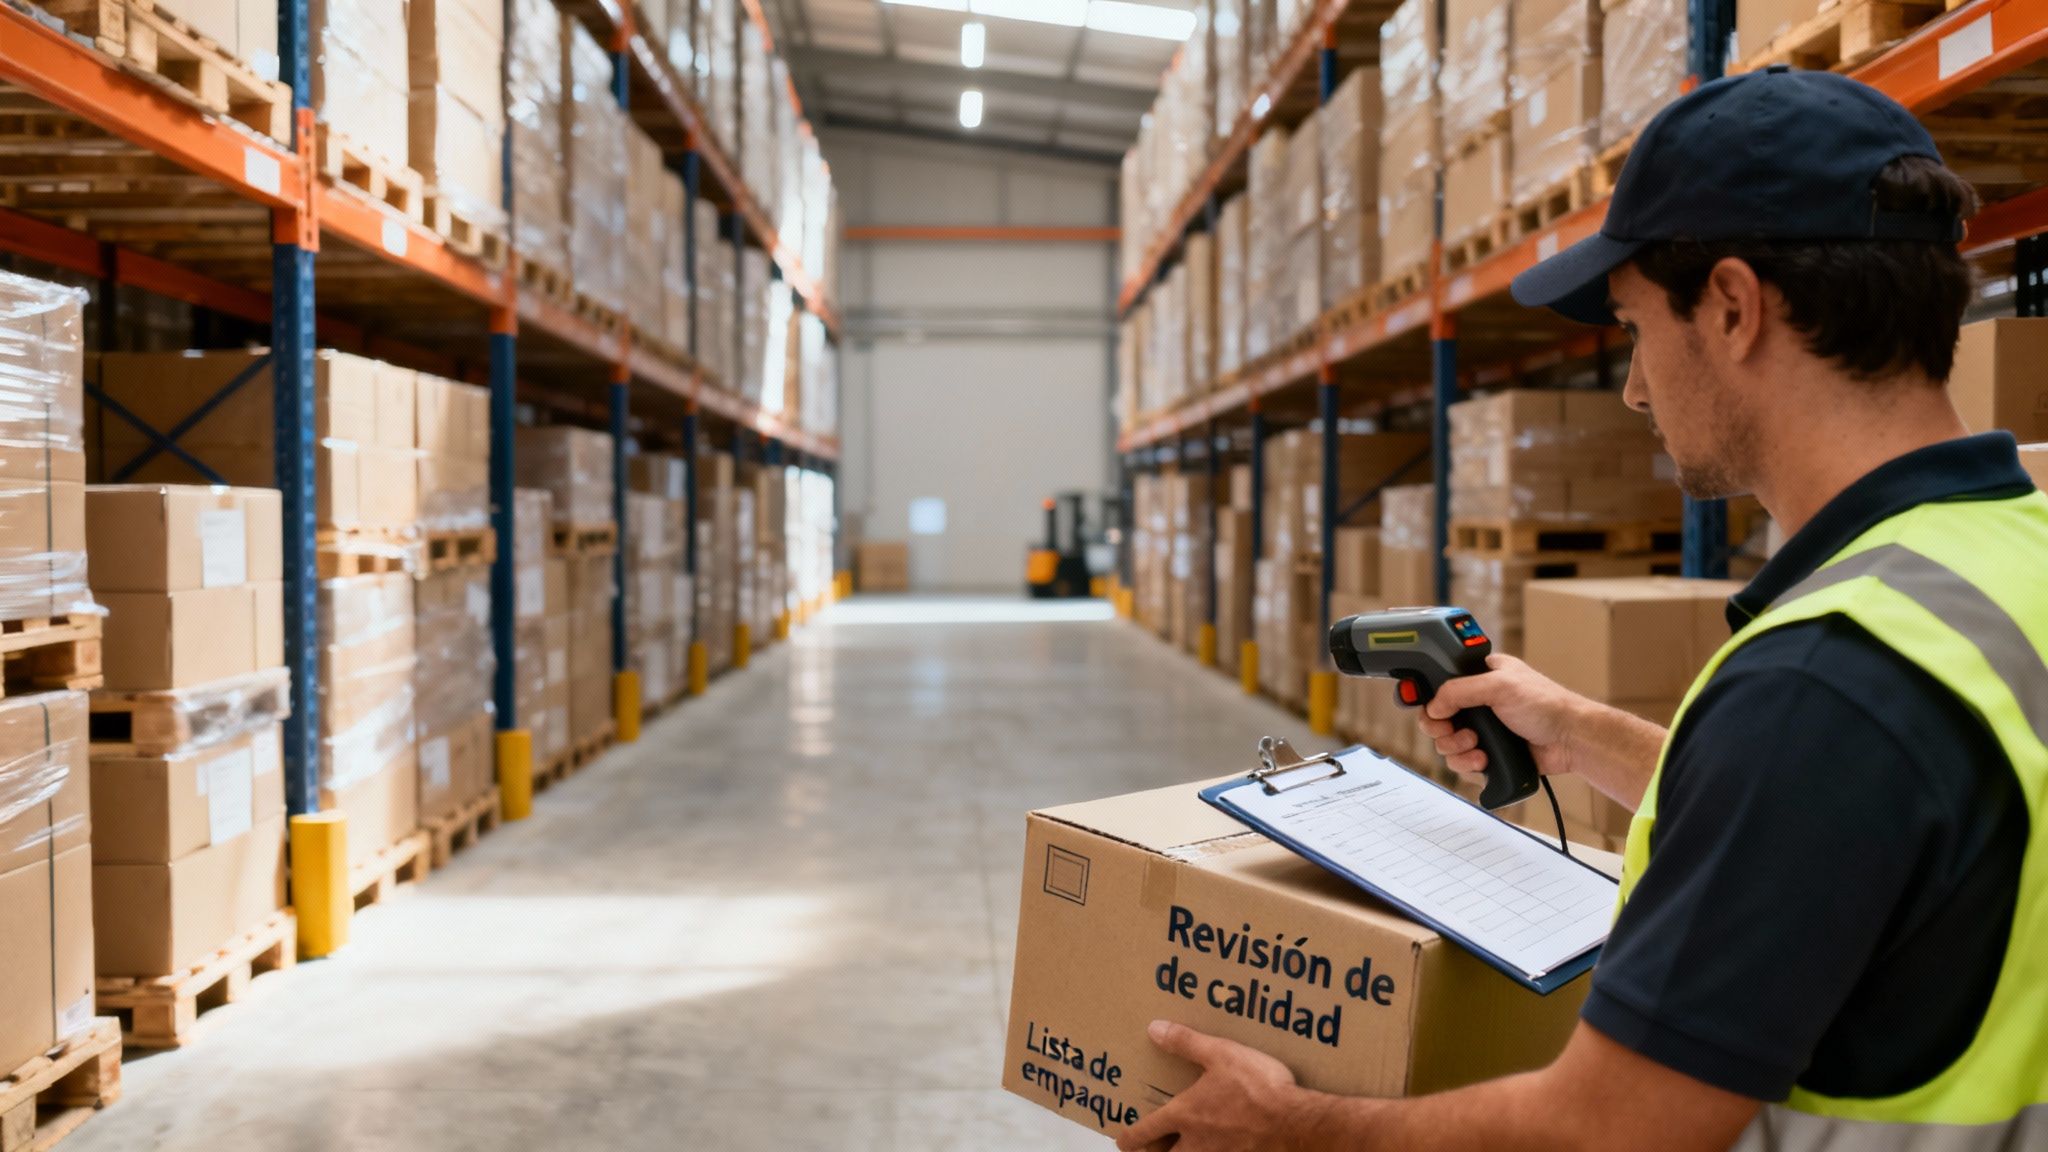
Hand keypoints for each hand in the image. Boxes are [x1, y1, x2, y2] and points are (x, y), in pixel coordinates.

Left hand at [1116, 1021, 1304, 1151]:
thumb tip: (1155, 1029)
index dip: (1127, 1137)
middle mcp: (1196, 1144)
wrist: (1296, 1122)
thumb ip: (1186, 1043)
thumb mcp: (1221, 1054)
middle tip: (1150, 1146)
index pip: (1144, 1132)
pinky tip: (1223, 1147)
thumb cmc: (1258, 1087)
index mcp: (1185, 1115)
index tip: (1122, 1138)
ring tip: (1184, 1146)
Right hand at [1415, 654, 1586, 780]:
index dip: (1430, 699)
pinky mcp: (1488, 754)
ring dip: (1457, 749)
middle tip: (1454, 731)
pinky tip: (1484, 761)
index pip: (1441, 685)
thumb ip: (1459, 691)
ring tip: (1477, 748)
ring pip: (1447, 744)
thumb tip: (1433, 707)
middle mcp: (1478, 703)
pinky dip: (1467, 765)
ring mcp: (1482, 730)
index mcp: (1480, 677)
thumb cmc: (1546, 705)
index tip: (1431, 710)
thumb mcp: (1499, 686)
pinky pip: (1461, 764)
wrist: (1570, 741)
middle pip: (1437, 719)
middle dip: (1443, 730)